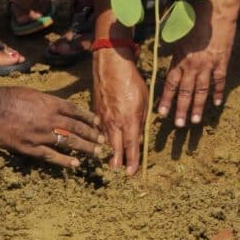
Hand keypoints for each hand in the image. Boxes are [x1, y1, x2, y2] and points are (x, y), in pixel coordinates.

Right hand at [0, 86, 106, 168]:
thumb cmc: (6, 97)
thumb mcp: (31, 93)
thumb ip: (44, 101)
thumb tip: (55, 107)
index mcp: (49, 103)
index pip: (75, 111)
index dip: (88, 117)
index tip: (98, 122)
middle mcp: (50, 118)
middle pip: (76, 127)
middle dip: (91, 134)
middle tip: (103, 141)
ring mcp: (41, 134)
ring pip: (69, 142)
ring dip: (84, 148)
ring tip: (96, 153)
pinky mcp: (30, 147)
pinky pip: (52, 155)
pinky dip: (65, 160)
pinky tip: (76, 164)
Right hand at [91, 47, 148, 173]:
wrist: (111, 66)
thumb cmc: (132, 81)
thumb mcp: (144, 101)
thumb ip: (141, 120)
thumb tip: (139, 135)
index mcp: (130, 119)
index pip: (131, 146)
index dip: (132, 161)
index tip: (132, 173)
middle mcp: (115, 122)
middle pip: (115, 148)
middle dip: (117, 161)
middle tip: (118, 171)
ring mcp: (103, 118)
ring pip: (105, 140)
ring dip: (108, 151)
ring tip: (110, 162)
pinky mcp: (95, 112)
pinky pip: (98, 129)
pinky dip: (101, 137)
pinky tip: (102, 142)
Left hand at [155, 16, 236, 128]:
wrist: (216, 8)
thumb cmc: (194, 14)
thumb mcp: (177, 29)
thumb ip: (171, 44)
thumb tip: (160, 49)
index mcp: (179, 57)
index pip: (170, 84)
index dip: (166, 99)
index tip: (161, 113)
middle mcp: (193, 65)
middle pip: (185, 92)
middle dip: (181, 110)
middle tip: (178, 126)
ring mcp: (209, 65)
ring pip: (202, 91)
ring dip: (198, 108)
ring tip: (194, 122)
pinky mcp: (222, 62)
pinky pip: (220, 82)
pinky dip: (218, 93)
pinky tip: (217, 104)